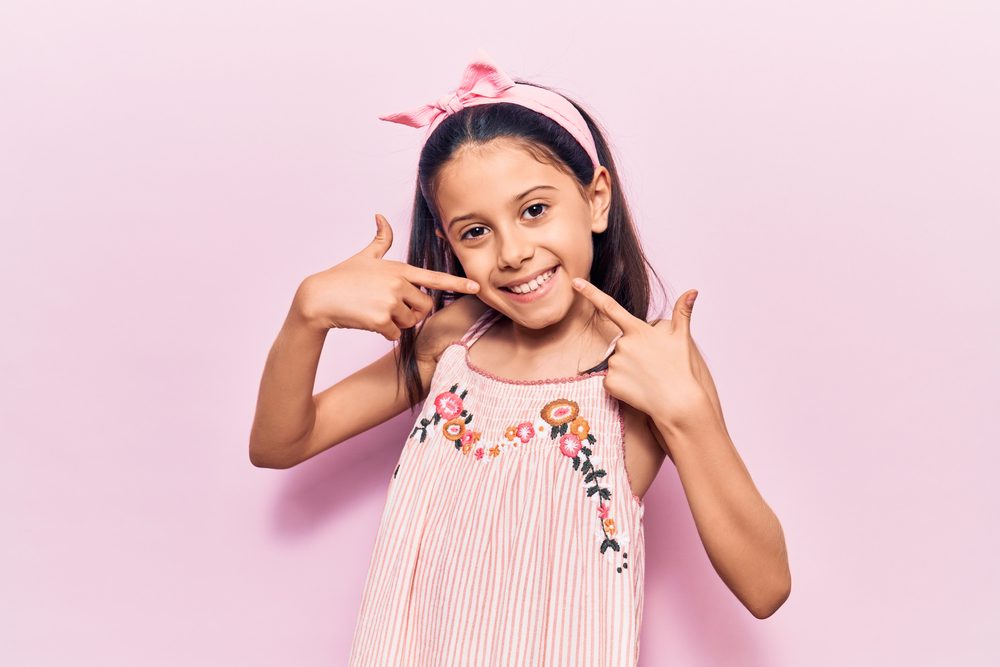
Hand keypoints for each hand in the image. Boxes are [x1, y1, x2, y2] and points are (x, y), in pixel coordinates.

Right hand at [294, 213, 479, 339]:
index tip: (475, 286)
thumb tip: (381, 217)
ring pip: (410, 322)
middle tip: (391, 307)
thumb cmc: (342, 277)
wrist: (319, 298)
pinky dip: (385, 333)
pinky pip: (396, 334)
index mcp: (399, 269)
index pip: (434, 277)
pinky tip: (369, 321)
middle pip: (425, 306)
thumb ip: (380, 240)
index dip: (456, 283)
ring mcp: (390, 301)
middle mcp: (398, 283)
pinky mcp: (381, 319)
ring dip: (398, 323)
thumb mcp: (364, 256)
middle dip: (413, 311)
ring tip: (376, 311)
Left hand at [572, 277, 708, 421]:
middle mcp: (622, 344)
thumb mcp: (682, 338)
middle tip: (650, 366)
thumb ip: (682, 312)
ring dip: (626, 369)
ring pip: (615, 363)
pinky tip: (637, 389)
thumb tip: (692, 291)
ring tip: (646, 378)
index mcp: (637, 330)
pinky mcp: (609, 382)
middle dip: (631, 353)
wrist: (678, 402)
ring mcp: (615, 363)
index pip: (610, 306)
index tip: (575, 282)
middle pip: (619, 344)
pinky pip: (610, 381)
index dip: (591, 293)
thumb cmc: (681, 369)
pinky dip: (621, 385)